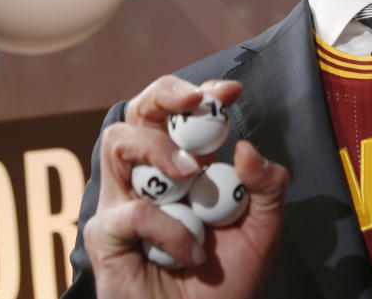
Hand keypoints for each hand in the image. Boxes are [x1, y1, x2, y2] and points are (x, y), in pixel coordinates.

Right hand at [82, 77, 289, 298]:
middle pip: (138, 112)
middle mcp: (150, 176)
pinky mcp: (104, 236)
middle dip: (165, 94)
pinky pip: (132, 212)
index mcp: (186, 165)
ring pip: (117, 143)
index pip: (182, 114)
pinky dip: (169, 229)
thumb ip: (267, 185)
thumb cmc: (228, 280)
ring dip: (158, 149)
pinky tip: (193, 252)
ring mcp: (123, 201)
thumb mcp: (264, 227)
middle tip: (195, 102)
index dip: (201, 94)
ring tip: (191, 173)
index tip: (231, 92)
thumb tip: (244, 147)